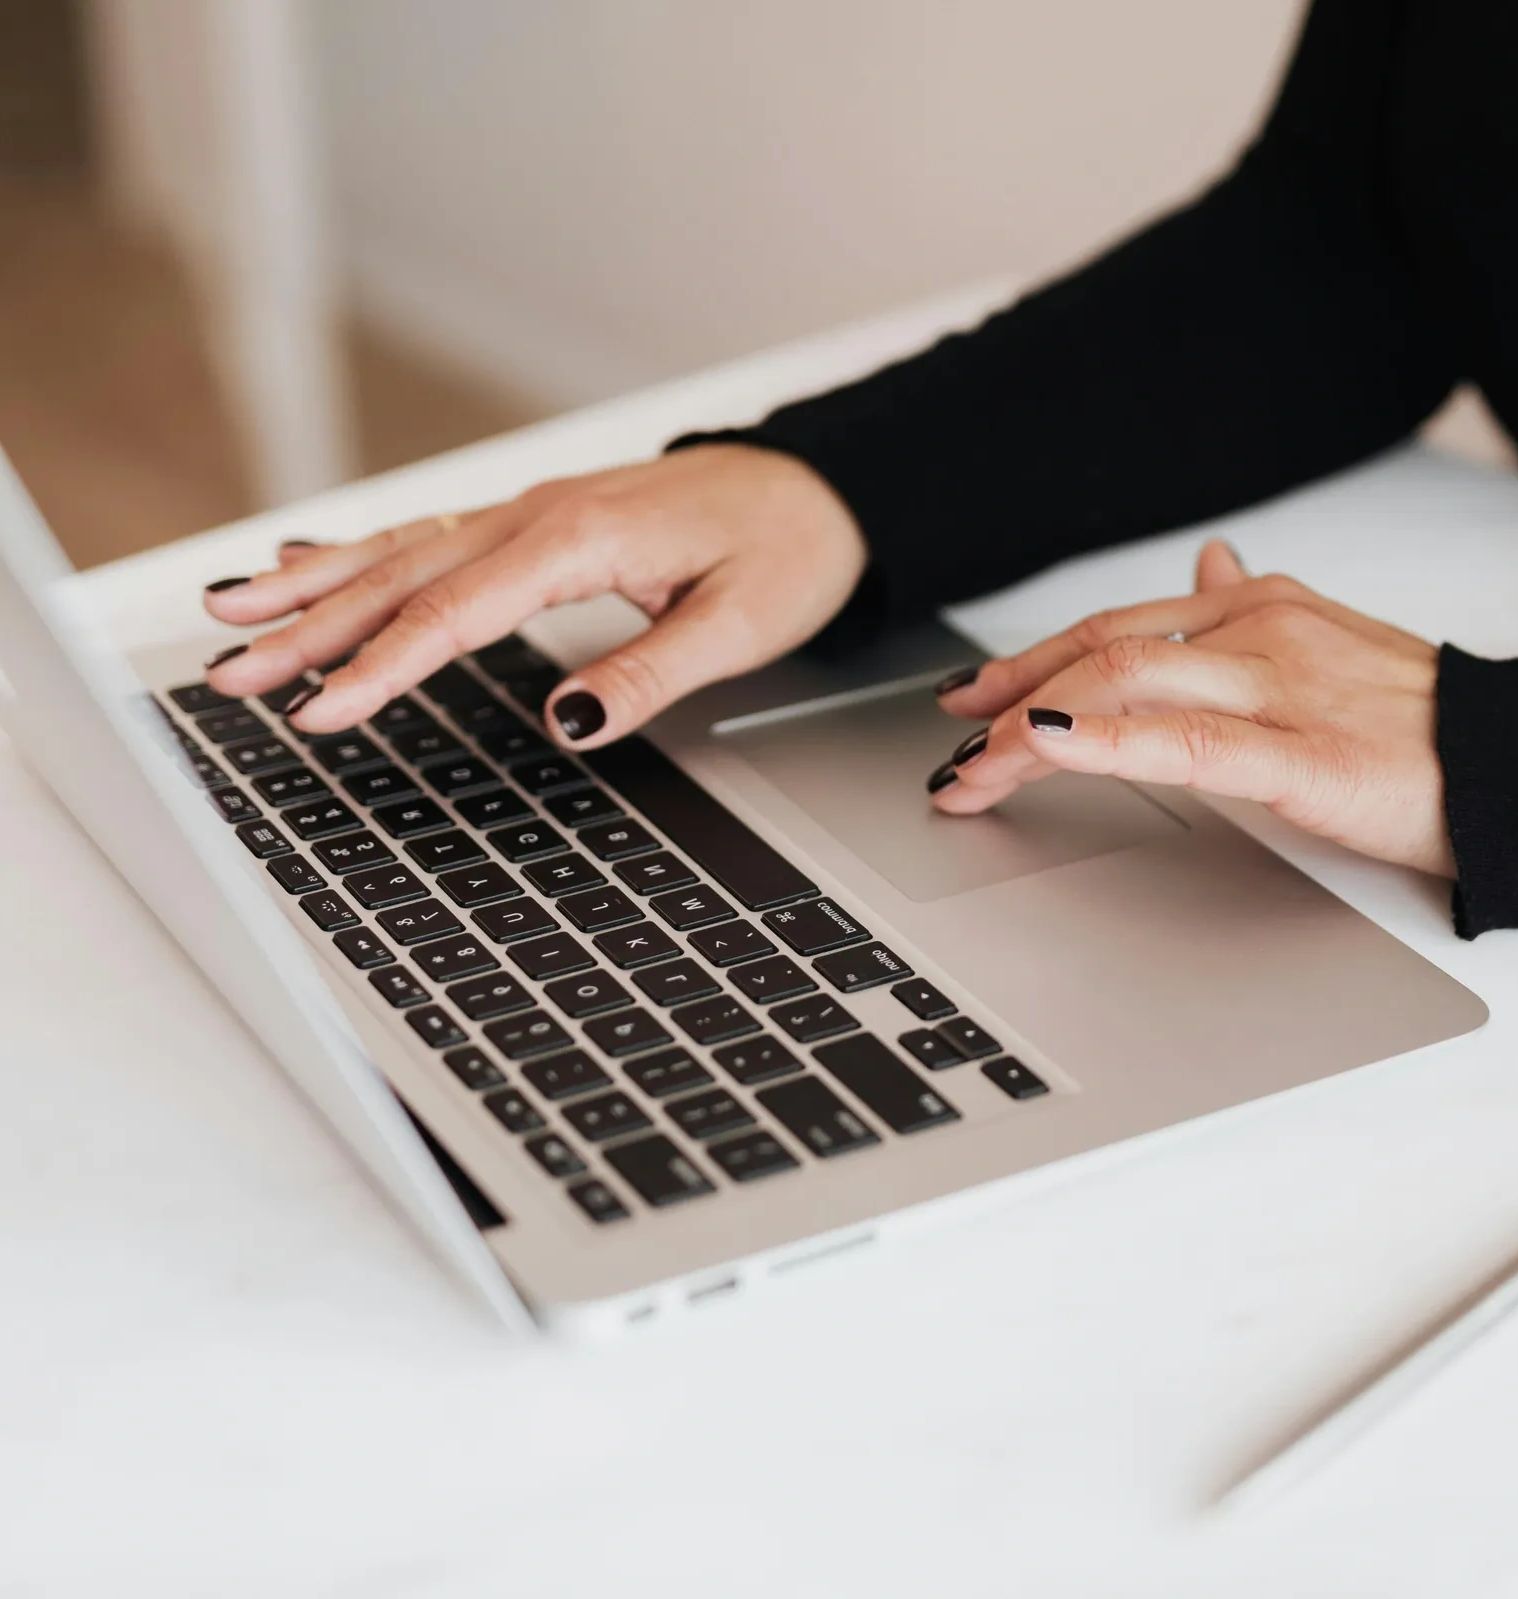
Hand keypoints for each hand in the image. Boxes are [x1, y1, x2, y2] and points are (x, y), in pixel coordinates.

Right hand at [200, 445, 865, 745]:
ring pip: (402, 551)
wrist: (822, 490)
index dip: (383, 665)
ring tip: (229, 620)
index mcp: (582, 537)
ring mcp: (533, 513)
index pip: (458, 611)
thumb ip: (650, 672)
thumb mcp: (742, 626)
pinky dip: (358, 552)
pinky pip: (430, 537)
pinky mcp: (538, 523)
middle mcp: (541, 515)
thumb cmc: (789, 550)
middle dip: (310, 631)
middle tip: (228, 675)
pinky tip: (302, 564)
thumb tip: (568, 722)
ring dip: (313, 590)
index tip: (321, 711)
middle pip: (404, 578)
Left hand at [930, 540, 1453, 876]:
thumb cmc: (1425, 722)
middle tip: (946, 747)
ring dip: (1025, 730)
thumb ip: (1254, 607)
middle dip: (1005, 698)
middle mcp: (1259, 629)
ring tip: (970, 774)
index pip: (1117, 625)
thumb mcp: (1331, 642)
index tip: (972, 696)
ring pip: (1122, 686)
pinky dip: (1101, 740)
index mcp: (1261, 606)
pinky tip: (1045, 745)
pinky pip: (1185, 740)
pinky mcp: (1303, 754)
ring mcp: (1280, 685)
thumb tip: (1208, 561)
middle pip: (1098, 651)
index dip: (1031, 660)